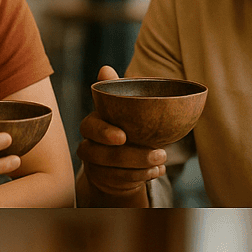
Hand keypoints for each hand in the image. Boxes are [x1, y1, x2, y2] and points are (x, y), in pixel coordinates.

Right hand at [77, 67, 166, 201]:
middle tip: (160, 153)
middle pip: (101, 154)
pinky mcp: (104, 181)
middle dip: (130, 156)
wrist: (117, 154)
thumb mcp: (121, 108)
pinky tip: (157, 171)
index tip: (122, 137)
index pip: (89, 127)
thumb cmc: (122, 125)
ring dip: (140, 168)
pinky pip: (120, 183)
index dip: (103, 133)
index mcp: (92, 125)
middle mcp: (89, 146)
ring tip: (162, 162)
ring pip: (112, 171)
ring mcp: (95, 166)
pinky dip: (141, 177)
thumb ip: (115, 89)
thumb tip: (104, 68)